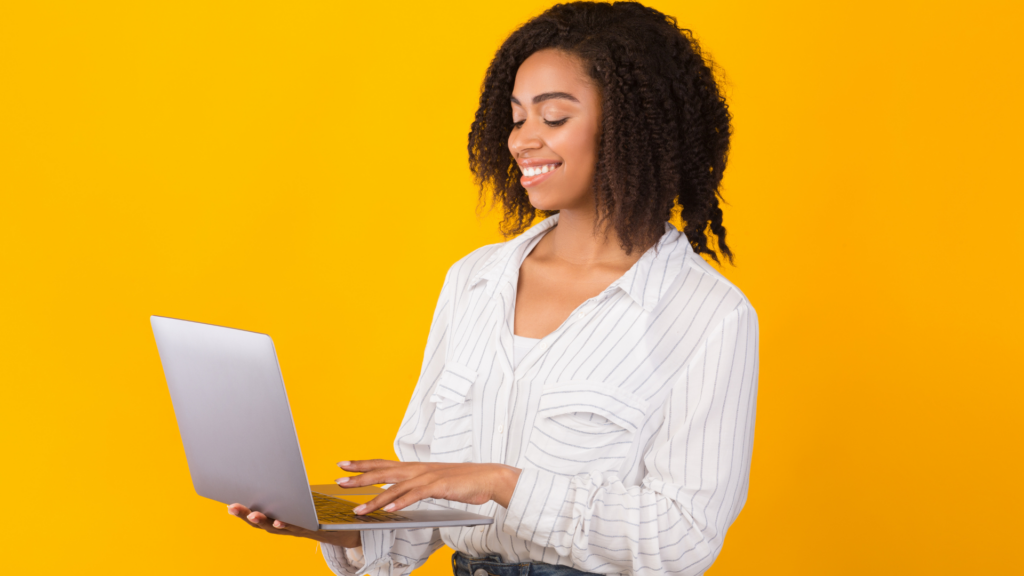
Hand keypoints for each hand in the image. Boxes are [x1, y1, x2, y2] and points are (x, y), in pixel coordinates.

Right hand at [227, 503, 360, 547]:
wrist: (341, 529)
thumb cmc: (316, 512)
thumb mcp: (298, 500)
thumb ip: (286, 491)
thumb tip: (276, 466)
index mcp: (278, 517)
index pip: (256, 514)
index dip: (241, 511)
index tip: (227, 502)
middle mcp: (283, 526)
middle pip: (260, 522)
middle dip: (245, 515)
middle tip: (231, 507)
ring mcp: (295, 529)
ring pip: (275, 527)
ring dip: (263, 521)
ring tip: (252, 514)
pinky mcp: (310, 529)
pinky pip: (296, 528)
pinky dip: (286, 525)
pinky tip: (279, 521)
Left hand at [335, 460, 521, 514]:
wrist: (488, 477)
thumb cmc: (463, 482)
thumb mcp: (435, 482)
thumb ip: (417, 486)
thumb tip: (401, 494)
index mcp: (416, 467)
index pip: (383, 463)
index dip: (362, 464)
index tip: (343, 465)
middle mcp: (418, 469)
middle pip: (383, 471)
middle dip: (359, 477)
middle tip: (339, 481)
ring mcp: (427, 477)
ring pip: (395, 487)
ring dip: (375, 499)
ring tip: (358, 510)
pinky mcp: (438, 486)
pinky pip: (415, 495)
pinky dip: (401, 502)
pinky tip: (389, 509)